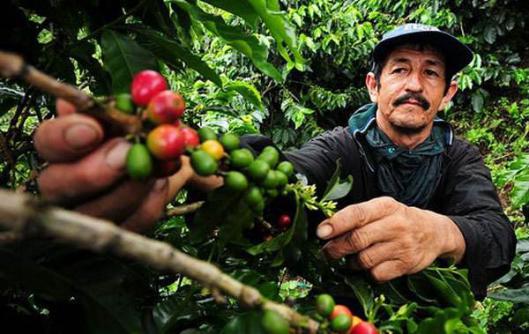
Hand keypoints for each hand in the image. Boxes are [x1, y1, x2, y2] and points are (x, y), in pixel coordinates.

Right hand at [34, 99, 195, 231]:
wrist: (169, 157)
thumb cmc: (142, 130)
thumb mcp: (132, 114)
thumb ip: (116, 109)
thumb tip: (94, 102)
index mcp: (62, 146)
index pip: (46, 141)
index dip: (65, 136)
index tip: (94, 129)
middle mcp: (62, 183)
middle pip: (57, 186)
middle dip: (94, 171)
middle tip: (127, 153)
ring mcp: (86, 211)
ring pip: (96, 212)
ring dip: (132, 187)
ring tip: (157, 165)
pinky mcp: (116, 229)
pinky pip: (132, 223)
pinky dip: (152, 201)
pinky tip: (162, 182)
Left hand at [316, 197, 464, 281]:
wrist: (435, 232)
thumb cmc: (398, 219)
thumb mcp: (381, 209)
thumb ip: (357, 216)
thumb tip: (326, 229)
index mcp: (385, 206)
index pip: (357, 214)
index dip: (336, 224)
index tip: (320, 233)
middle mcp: (395, 224)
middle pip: (357, 239)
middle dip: (336, 248)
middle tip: (326, 252)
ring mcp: (402, 246)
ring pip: (364, 259)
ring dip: (351, 262)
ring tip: (349, 258)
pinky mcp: (406, 265)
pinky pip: (377, 274)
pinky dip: (368, 272)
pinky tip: (369, 265)